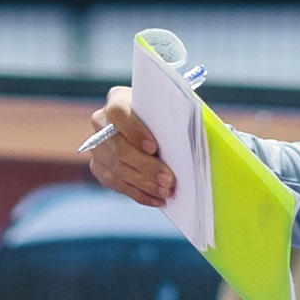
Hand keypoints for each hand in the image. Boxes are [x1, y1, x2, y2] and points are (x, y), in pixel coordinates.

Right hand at [87, 87, 174, 206]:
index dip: (135, 131)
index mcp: (116, 100)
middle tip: (168, 180)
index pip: (119, 114)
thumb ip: (172, 117)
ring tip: (165, 192)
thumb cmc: (158, 116)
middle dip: (145, 166)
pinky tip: (156, 199)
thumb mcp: (163, 109)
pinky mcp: (98, 167)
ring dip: (144, 184)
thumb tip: (202, 132)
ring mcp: (97, 147)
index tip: (154, 147)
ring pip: (118, 169)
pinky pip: (117, 184)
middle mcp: (100, 122)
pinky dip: (138, 194)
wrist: (140, 124)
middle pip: (119, 147)